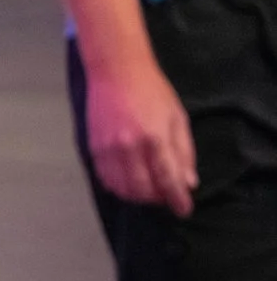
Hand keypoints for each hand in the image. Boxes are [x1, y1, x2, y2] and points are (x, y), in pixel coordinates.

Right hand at [82, 57, 197, 214]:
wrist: (116, 70)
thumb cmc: (152, 91)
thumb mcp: (178, 118)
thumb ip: (184, 152)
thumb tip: (188, 182)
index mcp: (154, 138)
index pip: (168, 180)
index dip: (177, 199)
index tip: (184, 210)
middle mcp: (128, 146)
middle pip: (142, 190)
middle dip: (157, 199)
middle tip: (166, 196)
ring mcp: (108, 148)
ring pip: (121, 188)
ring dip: (137, 196)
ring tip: (148, 190)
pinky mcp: (93, 146)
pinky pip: (104, 177)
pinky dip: (117, 186)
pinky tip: (128, 181)